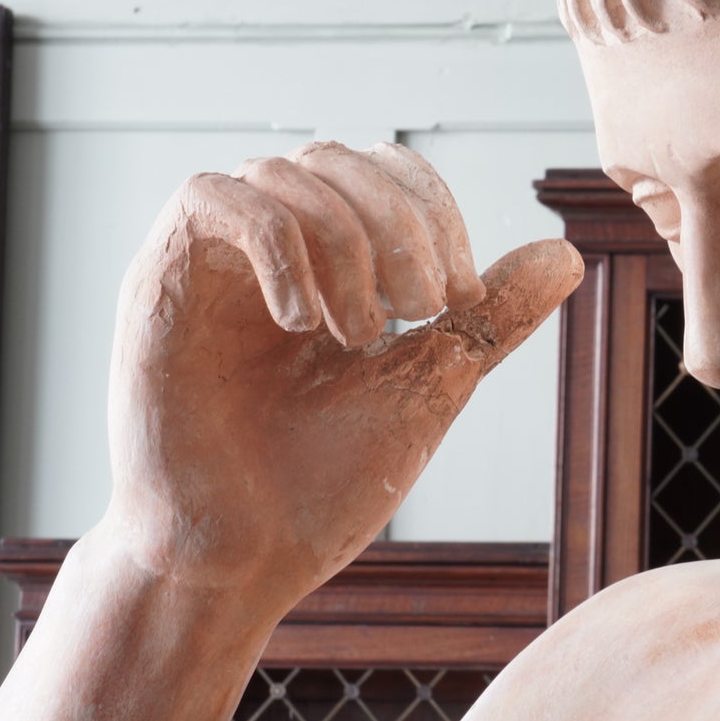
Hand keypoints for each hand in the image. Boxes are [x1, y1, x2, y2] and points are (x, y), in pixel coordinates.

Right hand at [101, 141, 583, 616]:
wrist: (242, 562)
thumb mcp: (431, 382)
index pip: (385, 171)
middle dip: (402, 223)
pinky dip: (278, 246)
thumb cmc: (324, 483)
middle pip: (340, 158)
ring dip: (347, 242)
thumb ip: (489, 318)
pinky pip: (210, 198)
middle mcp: (265, 251)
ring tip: (363, 336)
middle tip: (427, 309)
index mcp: (328, 265)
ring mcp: (209, 263)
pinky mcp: (154, 283)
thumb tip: (565, 254)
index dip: (434, 212)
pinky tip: (305, 326)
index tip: (461, 299)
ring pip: (283, 170)